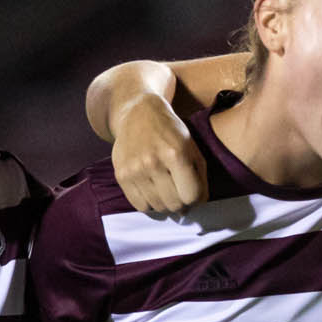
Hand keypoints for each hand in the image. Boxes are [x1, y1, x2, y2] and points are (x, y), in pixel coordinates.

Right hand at [112, 93, 206, 213]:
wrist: (139, 114)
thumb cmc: (171, 132)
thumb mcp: (192, 148)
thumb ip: (200, 177)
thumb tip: (199, 204)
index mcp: (175, 153)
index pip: (191, 195)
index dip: (196, 198)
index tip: (194, 193)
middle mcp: (153, 162)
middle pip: (175, 204)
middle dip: (182, 203)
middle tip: (180, 192)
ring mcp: (134, 170)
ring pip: (158, 207)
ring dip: (166, 203)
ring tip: (167, 190)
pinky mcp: (121, 175)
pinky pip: (140, 205)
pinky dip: (150, 204)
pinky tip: (153, 191)